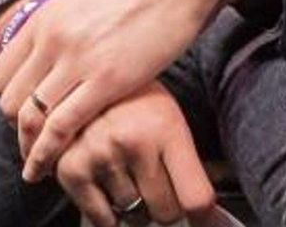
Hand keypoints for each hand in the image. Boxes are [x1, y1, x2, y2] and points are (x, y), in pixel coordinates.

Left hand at [0, 0, 238, 180]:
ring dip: (31, 149)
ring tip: (38, 169)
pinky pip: (63, 126)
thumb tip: (56, 52)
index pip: (0, 75)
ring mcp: (77, 59)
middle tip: (32, 147)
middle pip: (10, 101)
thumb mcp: (84, 1)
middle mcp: (52, 39)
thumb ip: (63, 30)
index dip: (8, 104)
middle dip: (18, 130)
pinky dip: (52, 152)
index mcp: (44, 19)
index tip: (22, 120)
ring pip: (30, 117)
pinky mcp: (107, 80)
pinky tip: (53, 168)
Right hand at [49, 82, 220, 226]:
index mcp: (167, 126)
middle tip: (155, 182)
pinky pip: (102, 219)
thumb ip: (190, 163)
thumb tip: (214, 214)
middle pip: (165, 212)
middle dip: (164, 204)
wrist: (85, 73)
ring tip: (126, 171)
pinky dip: (107, 214)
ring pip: (132, 214)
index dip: (204, 218)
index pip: (196, 198)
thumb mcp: (169, 118)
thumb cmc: (133, 100)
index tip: (202, 220)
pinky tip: (108, 187)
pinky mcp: (71, 168)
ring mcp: (100, 154)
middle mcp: (134, 140)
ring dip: (133, 203)